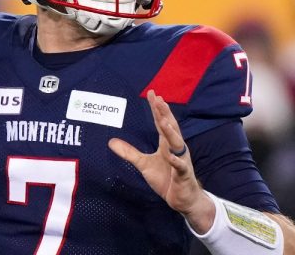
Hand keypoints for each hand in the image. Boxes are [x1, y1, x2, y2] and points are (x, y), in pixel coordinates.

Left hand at [108, 90, 214, 231]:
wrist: (183, 200)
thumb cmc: (166, 179)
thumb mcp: (143, 165)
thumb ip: (129, 153)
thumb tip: (111, 142)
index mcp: (166, 145)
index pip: (161, 123)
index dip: (157, 109)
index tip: (152, 94)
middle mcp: (176, 149)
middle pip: (170, 127)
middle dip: (165, 113)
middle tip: (159, 99)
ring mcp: (181, 161)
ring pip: (177, 144)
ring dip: (170, 132)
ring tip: (163, 121)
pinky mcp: (183, 175)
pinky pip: (180, 166)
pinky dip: (176, 161)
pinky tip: (170, 155)